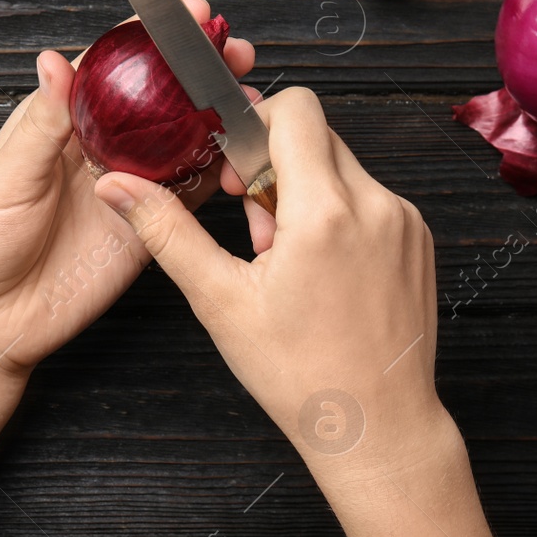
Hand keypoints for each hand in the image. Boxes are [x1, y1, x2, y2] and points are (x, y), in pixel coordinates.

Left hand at [0, 0, 254, 382]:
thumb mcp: (4, 179)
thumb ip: (41, 124)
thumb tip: (55, 61)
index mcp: (60, 123)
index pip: (112, 66)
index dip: (150, 37)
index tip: (186, 12)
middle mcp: (99, 148)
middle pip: (159, 96)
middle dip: (198, 68)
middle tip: (231, 49)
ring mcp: (128, 186)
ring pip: (184, 138)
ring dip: (218, 113)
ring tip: (248, 92)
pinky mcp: (147, 227)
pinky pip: (192, 193)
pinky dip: (221, 171)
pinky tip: (244, 151)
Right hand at [90, 87, 446, 473]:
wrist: (378, 427)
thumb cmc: (301, 375)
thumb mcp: (221, 301)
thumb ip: (167, 232)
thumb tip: (118, 187)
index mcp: (326, 211)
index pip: (296, 109)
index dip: (253, 127)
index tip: (233, 177)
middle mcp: (377, 205)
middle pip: (316, 136)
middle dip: (274, 168)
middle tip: (254, 231)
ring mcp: (405, 222)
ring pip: (343, 169)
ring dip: (305, 195)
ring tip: (288, 262)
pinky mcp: (419, 241)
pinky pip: (371, 200)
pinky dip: (339, 218)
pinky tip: (321, 273)